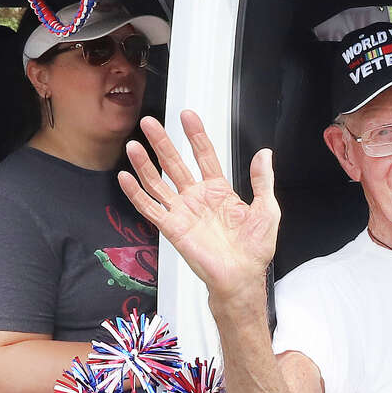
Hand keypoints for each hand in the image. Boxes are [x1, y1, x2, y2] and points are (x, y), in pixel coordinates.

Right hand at [118, 110, 279, 305]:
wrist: (243, 276)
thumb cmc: (254, 249)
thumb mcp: (266, 209)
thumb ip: (262, 180)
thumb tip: (264, 153)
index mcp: (219, 191)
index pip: (204, 156)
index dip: (196, 136)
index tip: (188, 116)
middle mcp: (197, 198)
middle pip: (175, 164)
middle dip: (163, 143)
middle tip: (150, 122)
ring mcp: (183, 211)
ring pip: (158, 182)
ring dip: (145, 164)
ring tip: (134, 144)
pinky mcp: (172, 228)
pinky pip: (150, 208)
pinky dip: (136, 193)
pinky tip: (125, 177)